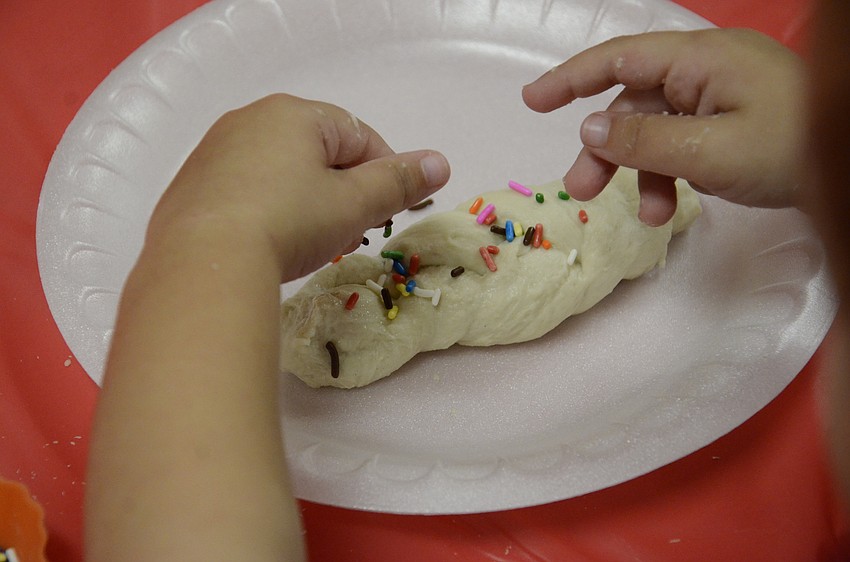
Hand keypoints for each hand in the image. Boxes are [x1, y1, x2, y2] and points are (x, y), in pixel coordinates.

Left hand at [150, 93, 450, 280]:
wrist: (203, 264)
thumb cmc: (288, 222)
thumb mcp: (354, 204)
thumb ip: (398, 182)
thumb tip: (440, 162)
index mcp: (293, 114)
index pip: (358, 135)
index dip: (383, 173)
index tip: (385, 213)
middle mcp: (250, 121)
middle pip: (317, 152)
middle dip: (342, 191)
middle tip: (349, 232)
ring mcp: (215, 153)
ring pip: (280, 172)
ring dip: (306, 203)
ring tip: (311, 243)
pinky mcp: (192, 188)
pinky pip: (245, 192)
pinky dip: (267, 212)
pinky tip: (270, 245)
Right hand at [522, 29, 804, 225]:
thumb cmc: (793, 148)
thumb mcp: (709, 149)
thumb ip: (643, 139)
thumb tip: (590, 128)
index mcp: (699, 61)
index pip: (618, 58)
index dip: (570, 78)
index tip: (533, 102)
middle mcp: (705, 72)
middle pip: (633, 101)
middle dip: (604, 146)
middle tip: (578, 189)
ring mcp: (721, 97)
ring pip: (656, 129)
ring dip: (640, 171)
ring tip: (644, 216)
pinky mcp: (733, 123)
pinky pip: (684, 142)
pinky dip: (670, 173)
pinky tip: (672, 205)